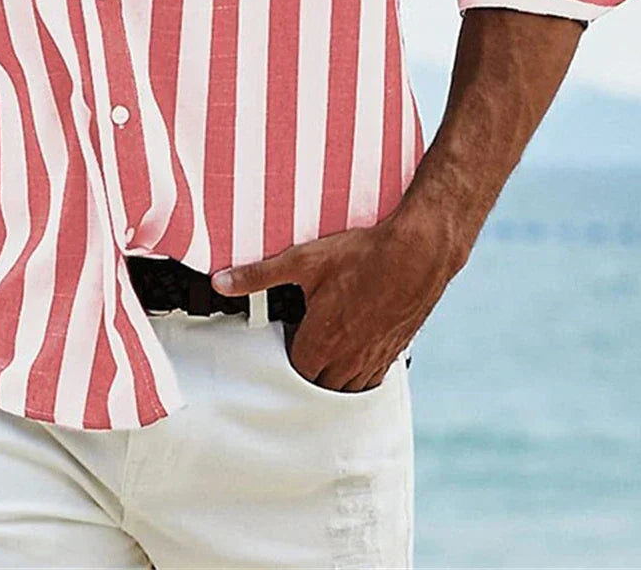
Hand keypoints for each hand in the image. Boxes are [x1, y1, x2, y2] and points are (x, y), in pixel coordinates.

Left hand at [211, 204, 461, 391]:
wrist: (419, 252)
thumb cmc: (363, 255)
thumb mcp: (304, 260)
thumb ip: (259, 275)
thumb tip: (222, 282)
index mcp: (322, 342)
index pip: (294, 372)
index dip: (286, 356)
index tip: (285, 337)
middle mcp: (348, 358)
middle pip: (319, 385)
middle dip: (308, 371)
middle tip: (302, 345)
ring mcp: (374, 357)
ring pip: (347, 387)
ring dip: (334, 376)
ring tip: (326, 351)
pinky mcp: (395, 350)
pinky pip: (373, 378)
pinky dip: (361, 373)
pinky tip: (357, 350)